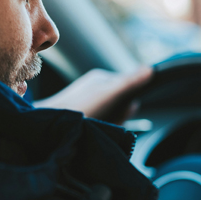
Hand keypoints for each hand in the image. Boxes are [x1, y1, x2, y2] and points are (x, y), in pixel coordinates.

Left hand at [35, 67, 152, 124]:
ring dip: (110, 124)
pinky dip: (101, 129)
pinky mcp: (82, 117)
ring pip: (111, 116)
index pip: (129, 87)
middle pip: (121, 104)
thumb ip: (130, 82)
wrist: (50, 126)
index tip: (125, 110)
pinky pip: (101, 123)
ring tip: (98, 126)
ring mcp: (88, 103)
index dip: (130, 103)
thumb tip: (150, 69)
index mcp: (101, 79)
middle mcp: (94, 89)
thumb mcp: (109, 94)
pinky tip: (93, 130)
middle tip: (109, 120)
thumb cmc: (79, 108)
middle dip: (120, 116)